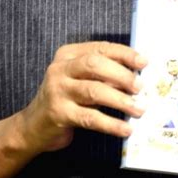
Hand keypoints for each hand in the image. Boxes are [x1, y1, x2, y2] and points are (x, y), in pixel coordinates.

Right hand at [19, 41, 146, 154]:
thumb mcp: (80, 80)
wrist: (33, 126)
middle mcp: (60, 69)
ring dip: (120, 100)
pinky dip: (111, 124)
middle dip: (122, 75)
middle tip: (140, 88)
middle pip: (95, 65)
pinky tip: (125, 129)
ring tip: (139, 109)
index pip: (100, 48)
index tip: (143, 62)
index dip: (124, 54)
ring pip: (94, 91)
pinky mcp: (59, 113)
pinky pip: (90, 117)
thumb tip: (137, 76)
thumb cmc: (66, 99)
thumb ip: (103, 74)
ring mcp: (57, 91)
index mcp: (68, 54)